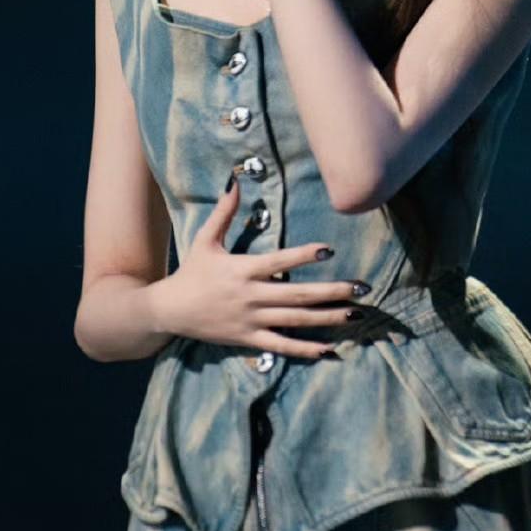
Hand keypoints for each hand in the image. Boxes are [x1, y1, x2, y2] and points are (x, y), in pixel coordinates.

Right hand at [151, 177, 367, 357]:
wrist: (168, 311)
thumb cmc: (190, 272)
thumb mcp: (204, 240)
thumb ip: (224, 213)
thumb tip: (234, 181)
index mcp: (242, 270)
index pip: (278, 261)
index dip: (303, 255)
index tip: (329, 250)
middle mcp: (250, 296)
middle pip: (297, 294)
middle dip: (332, 292)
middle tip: (362, 288)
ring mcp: (251, 320)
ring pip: (295, 320)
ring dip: (327, 318)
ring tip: (356, 314)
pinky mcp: (249, 339)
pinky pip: (282, 345)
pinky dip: (305, 349)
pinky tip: (329, 349)